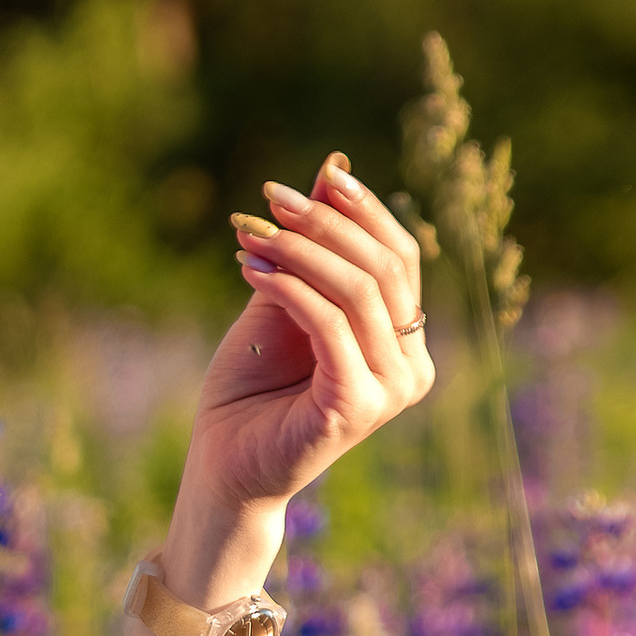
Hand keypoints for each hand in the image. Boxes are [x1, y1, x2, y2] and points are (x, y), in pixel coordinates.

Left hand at [187, 150, 433, 520]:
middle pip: (384, 268)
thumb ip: (311, 248)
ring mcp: (390, 391)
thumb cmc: (252, 389)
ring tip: (250, 233)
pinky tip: (250, 269)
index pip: (401, 257)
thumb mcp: (282, 301)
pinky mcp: (357, 407)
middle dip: (325, 223)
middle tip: (270, 198)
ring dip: (299, 250)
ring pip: (358, 291)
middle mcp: (411, 366)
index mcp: (404, 340)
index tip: (318, 177)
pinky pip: (329, 326)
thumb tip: (335, 167)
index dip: (364, 210)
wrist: (224, 467)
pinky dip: (289, 288)